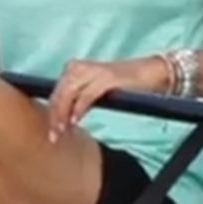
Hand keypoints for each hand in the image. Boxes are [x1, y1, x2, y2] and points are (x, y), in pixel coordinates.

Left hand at [44, 53, 169, 139]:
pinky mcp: (108, 76)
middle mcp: (81, 66)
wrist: (153, 72)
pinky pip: (87, 93)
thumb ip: (80, 98)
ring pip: (69, 92)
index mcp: (75, 68)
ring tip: (61, 131)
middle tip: (53, 136)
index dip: (51, 111)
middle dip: (54, 116)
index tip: (50, 131)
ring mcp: (94, 70)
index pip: (56, 92)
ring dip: (63, 113)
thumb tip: (65, 117)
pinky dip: (80, 107)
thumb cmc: (125, 84)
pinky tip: (76, 120)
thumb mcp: (97, 90)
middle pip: (60, 92)